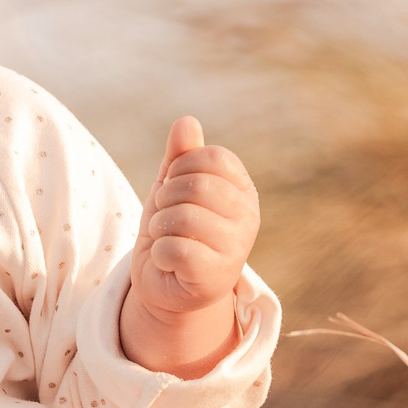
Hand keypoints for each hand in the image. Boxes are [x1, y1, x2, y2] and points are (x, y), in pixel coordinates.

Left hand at [120, 116, 259, 378]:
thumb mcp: (173, 187)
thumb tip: (186, 121)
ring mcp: (236, 248)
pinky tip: (168, 262)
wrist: (168, 285)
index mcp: (242, 190)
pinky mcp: (215, 277)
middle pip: (194, 185)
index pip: (210, 157)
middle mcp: (248, 217)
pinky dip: (158, 253)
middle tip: (166, 218)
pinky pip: (173, 248)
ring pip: (181, 217)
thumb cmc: (174, 229)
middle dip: (165, 199)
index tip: (174, 189)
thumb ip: (180, 156)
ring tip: (167, 239)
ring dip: (159, 227)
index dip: (179, 169)